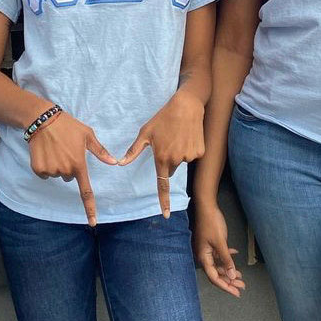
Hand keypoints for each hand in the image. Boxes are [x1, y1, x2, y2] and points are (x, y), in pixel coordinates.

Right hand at [28, 111, 116, 226]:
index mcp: (79, 165)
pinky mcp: (38, 168)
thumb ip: (101, 151)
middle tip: (66, 149)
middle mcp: (65, 171)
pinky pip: (44, 173)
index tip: (93, 223)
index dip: (90, 208)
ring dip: (57, 164)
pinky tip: (45, 152)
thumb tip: (115, 163)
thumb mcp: (88, 135)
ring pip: (57, 174)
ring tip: (55, 148)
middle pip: (69, 177)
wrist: (43, 120)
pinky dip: (45, 165)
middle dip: (69, 166)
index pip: (86, 192)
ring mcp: (51, 170)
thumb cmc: (68, 126)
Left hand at [119, 91, 204, 216]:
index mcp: (162, 157)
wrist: (186, 106)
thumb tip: (120, 164)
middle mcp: (176, 160)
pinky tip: (187, 135)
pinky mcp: (199, 152)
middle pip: (170, 169)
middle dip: (168, 160)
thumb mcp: (145, 133)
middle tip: (167, 141)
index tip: (165, 215)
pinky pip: (192, 155)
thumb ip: (133, 151)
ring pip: (181, 161)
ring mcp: (189, 156)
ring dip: (179, 152)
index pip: (162, 184)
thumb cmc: (162, 118)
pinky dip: (189, 148)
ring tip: (177, 135)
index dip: (163, 200)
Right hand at [192, 203, 244, 297]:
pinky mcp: (210, 242)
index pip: (214, 277)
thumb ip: (226, 260)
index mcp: (203, 257)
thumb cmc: (211, 223)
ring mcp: (206, 249)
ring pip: (219, 264)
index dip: (225, 286)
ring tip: (241, 276)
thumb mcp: (221, 243)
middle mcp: (204, 255)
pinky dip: (227, 257)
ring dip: (229, 270)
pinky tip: (235, 255)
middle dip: (229, 280)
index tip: (236, 293)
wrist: (206, 206)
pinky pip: (219, 254)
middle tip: (242, 286)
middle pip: (217, 273)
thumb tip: (232, 276)